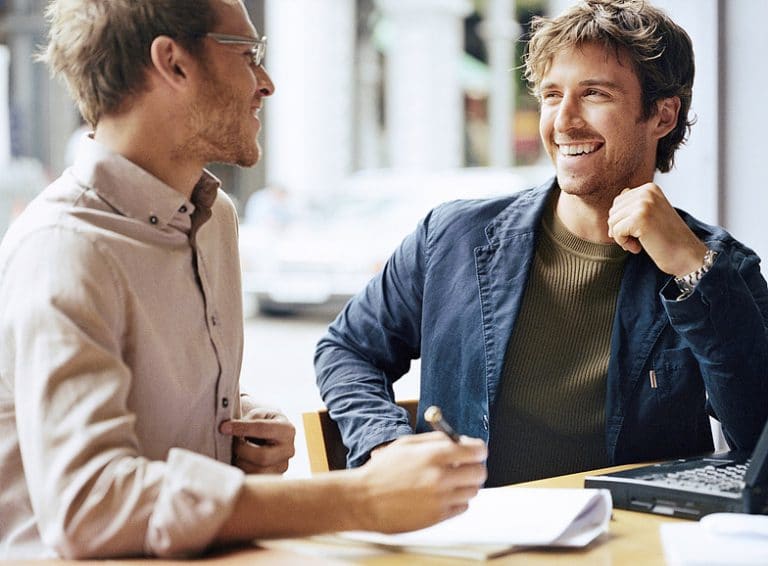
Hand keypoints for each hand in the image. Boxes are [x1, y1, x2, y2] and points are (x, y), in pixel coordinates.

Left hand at [219, 405, 295, 474]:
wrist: (270, 436)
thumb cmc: (262, 423)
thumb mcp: (257, 415)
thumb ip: (246, 420)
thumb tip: (225, 429)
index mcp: (287, 430)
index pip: (263, 429)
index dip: (241, 428)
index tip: (224, 427)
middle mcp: (289, 450)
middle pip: (262, 456)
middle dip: (241, 450)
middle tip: (232, 443)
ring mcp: (282, 467)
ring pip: (256, 471)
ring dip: (240, 461)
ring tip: (236, 452)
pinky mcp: (273, 478)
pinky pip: (254, 478)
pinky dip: (242, 470)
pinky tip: (239, 460)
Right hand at [353, 432, 486, 532]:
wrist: (364, 500)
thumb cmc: (382, 470)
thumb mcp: (407, 444)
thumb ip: (436, 440)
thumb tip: (460, 440)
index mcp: (434, 455)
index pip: (476, 451)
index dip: (478, 449)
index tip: (476, 450)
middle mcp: (441, 478)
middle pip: (479, 472)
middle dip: (475, 466)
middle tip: (465, 466)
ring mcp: (440, 499)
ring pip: (472, 490)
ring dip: (465, 484)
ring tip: (448, 481)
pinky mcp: (437, 517)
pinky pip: (462, 507)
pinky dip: (457, 500)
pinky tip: (441, 494)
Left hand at [607, 183, 706, 275]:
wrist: (686, 255)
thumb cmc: (667, 238)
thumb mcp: (652, 213)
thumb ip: (635, 203)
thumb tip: (618, 197)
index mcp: (650, 188)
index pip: (618, 202)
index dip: (624, 221)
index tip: (640, 230)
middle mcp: (647, 192)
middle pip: (613, 211)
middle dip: (621, 229)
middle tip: (640, 239)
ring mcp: (644, 204)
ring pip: (612, 221)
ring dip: (622, 237)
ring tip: (641, 242)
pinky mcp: (639, 218)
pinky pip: (616, 232)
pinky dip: (624, 243)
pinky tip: (639, 247)